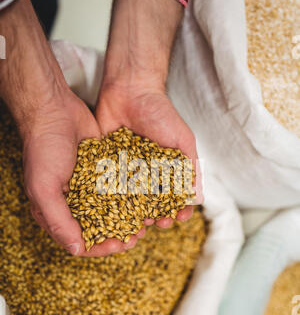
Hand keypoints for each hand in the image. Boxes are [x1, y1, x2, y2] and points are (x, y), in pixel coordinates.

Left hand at [96, 82, 201, 229]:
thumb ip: (191, 167)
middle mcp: (147, 175)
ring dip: (133, 214)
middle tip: (156, 223)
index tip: (178, 217)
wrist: (130, 91)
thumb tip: (198, 197)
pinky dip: (110, 200)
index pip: (174, 196)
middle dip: (155, 216)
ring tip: (136, 223)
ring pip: (129, 200)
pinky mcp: (107, 166)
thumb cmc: (161, 113)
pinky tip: (112, 210)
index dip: (177, 209)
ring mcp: (126, 172)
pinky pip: (109, 186)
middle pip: (151, 203)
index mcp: (166, 170)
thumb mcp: (182, 140)